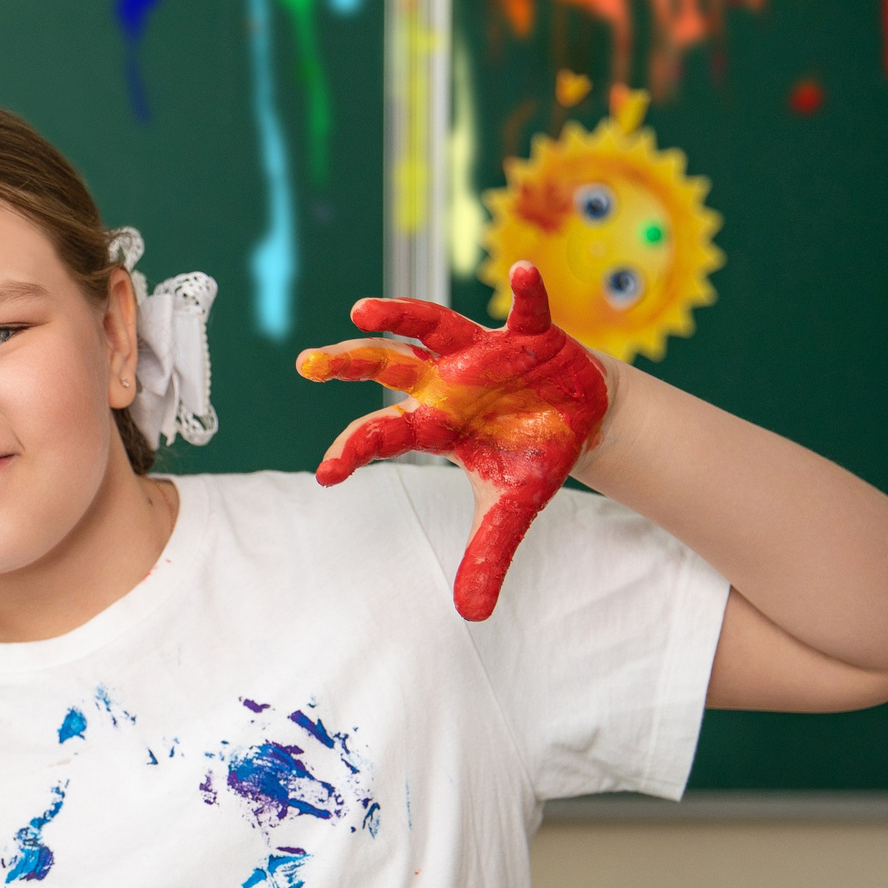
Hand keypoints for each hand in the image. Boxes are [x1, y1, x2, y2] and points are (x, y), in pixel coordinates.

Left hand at [297, 260, 612, 619]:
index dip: (354, 450)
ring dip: (399, 313)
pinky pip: (527, 310)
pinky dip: (526, 291)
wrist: (580, 416)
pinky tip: (519, 272)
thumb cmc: (531, 455)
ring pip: (431, 325)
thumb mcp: (511, 509)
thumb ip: (488, 553)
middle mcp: (446, 382)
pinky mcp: (529, 335)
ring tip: (360, 310)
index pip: (382, 434)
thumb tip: (471, 615)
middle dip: (348, 363)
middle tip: (306, 363)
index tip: (326, 473)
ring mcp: (482, 353)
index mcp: (434, 423)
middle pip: (386, 366)